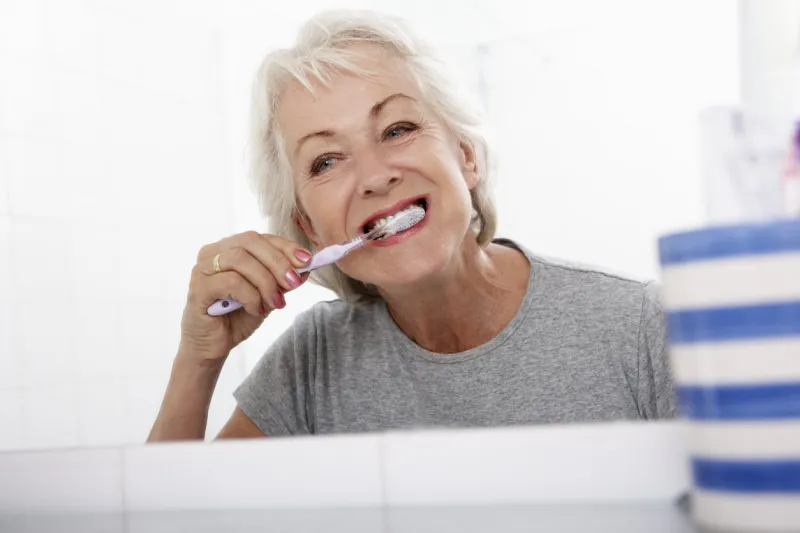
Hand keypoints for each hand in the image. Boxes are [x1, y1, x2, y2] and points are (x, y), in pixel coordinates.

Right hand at [179, 231, 311, 360]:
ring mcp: (202, 269)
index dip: (285, 246)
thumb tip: (306, 266)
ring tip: (276, 302)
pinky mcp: (198, 289)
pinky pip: (231, 283)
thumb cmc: (238, 316)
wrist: (214, 346)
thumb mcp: (268, 295)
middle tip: (294, 282)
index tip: (307, 260)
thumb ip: (282, 280)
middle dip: (278, 261)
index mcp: (229, 248)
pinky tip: (256, 309)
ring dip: (266, 281)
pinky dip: (251, 296)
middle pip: (250, 242)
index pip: (260, 237)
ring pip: (240, 260)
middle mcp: (212, 253)